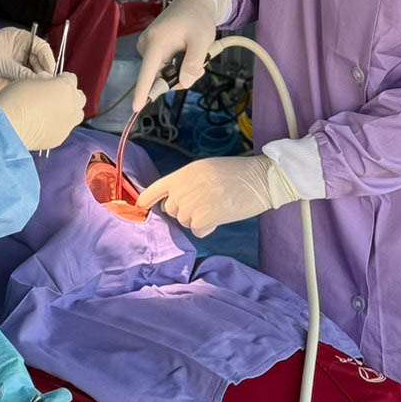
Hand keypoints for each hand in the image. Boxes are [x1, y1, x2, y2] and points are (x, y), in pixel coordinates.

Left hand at [0, 27, 55, 95]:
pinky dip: (29, 89)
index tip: (51, 75)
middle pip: (40, 62)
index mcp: (17, 39)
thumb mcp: (0, 64)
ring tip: (40, 93)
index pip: (40, 47)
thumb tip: (44, 80)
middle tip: (47, 88)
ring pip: (34, 74)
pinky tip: (31, 96)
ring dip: (37, 83)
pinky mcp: (9, 78)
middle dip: (44, 73)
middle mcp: (18, 51)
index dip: (48, 60)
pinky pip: (24, 83)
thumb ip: (22, 71)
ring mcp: (14, 65)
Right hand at [0, 73, 85, 149]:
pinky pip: (64, 129)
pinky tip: (44, 125)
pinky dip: (58, 125)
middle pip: (79, 97)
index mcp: (65, 87)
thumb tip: (48, 81)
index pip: (71, 78)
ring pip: (76, 115)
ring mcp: (68, 124)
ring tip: (52, 111)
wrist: (9, 127)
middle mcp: (72, 105)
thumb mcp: (29, 80)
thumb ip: (44, 80)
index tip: (54, 81)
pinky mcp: (61, 138)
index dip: (61, 78)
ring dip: (68, 111)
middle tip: (54, 96)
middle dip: (69, 95)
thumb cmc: (15, 100)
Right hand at [133, 0, 221, 110]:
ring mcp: (147, 47)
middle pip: (158, 77)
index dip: (143, 91)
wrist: (193, 2)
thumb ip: (193, 63)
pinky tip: (186, 54)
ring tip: (195, 55)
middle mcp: (146, 46)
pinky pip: (162, 67)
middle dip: (179, 78)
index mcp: (156, 43)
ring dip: (180, 72)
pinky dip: (176, 66)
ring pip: (162, 73)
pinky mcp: (151, 48)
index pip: (147, 72)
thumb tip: (184, 82)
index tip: (136, 108)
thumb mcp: (202, 41)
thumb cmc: (197, 19)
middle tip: (199, 67)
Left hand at [136, 153, 298, 237]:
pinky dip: (206, 228)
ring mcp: (193, 202)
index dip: (147, 199)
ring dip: (197, 219)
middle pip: (171, 209)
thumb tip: (179, 206)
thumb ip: (190, 184)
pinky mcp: (204, 216)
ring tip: (217, 206)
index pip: (157, 187)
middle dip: (185, 211)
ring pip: (184, 221)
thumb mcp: (208, 171)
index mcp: (185, 172)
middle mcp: (184, 186)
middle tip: (207, 203)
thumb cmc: (239, 174)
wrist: (261, 178)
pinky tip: (220, 216)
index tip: (139, 208)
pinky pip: (196, 230)